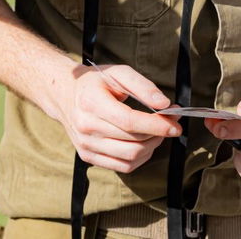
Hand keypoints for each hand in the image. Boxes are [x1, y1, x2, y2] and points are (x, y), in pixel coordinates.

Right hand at [48, 63, 179, 173]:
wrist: (64, 94)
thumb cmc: (94, 82)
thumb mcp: (117, 73)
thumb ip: (142, 85)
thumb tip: (165, 103)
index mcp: (91, 103)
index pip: (129, 121)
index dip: (156, 125)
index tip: (175, 124)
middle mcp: (86, 127)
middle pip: (133, 141)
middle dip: (159, 135)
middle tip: (170, 124)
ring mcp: (86, 145)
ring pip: (130, 157)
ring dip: (152, 147)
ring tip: (157, 133)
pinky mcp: (88, 156)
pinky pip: (122, 166)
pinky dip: (140, 158)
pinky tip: (144, 144)